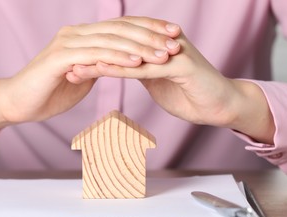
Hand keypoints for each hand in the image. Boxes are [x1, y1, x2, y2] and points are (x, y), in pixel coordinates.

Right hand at [0, 16, 180, 142]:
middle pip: (121, 28)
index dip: (148, 29)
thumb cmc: (47, 93)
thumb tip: (115, 65)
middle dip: (152, 34)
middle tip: (177, 40)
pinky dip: (118, 58)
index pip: (121, 27)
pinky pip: (95, 54)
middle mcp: (77, 34)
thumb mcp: (80, 78)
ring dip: (141, 46)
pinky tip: (137, 62)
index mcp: (83, 37)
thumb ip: (97, 67)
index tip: (173, 34)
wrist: (16, 103)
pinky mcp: (60, 57)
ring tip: (165, 53)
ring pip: (111, 39)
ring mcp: (68, 43)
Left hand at [73, 28, 274, 143]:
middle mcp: (162, 42)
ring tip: (75, 67)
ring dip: (100, 61)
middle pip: (120, 45)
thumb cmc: (191, 94)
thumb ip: (143, 71)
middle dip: (92, 55)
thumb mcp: (160, 81)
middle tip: (65, 62)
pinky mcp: (180, 65)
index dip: (94, 53)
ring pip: (129, 54)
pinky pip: (145, 67)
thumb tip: (124, 68)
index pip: (119, 46)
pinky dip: (122, 69)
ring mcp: (172, 51)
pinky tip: (103, 71)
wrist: (222, 105)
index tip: (70, 62)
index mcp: (156, 45)